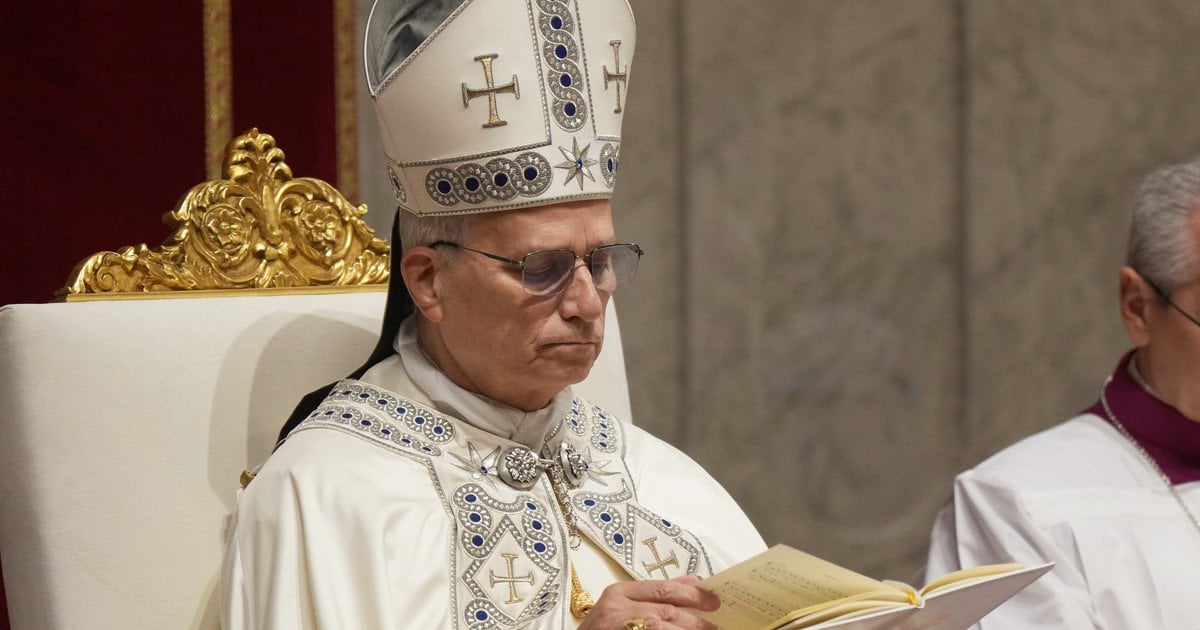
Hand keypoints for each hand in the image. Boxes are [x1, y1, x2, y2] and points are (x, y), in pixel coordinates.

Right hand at [578, 575, 720, 628]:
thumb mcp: (621, 607)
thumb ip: (654, 594)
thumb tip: (692, 582)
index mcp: (618, 593)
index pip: (661, 588)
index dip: (691, 594)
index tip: (711, 598)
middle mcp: (617, 610)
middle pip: (666, 609)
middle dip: (694, 617)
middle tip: (714, 623)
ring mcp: (621, 629)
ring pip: (664, 627)